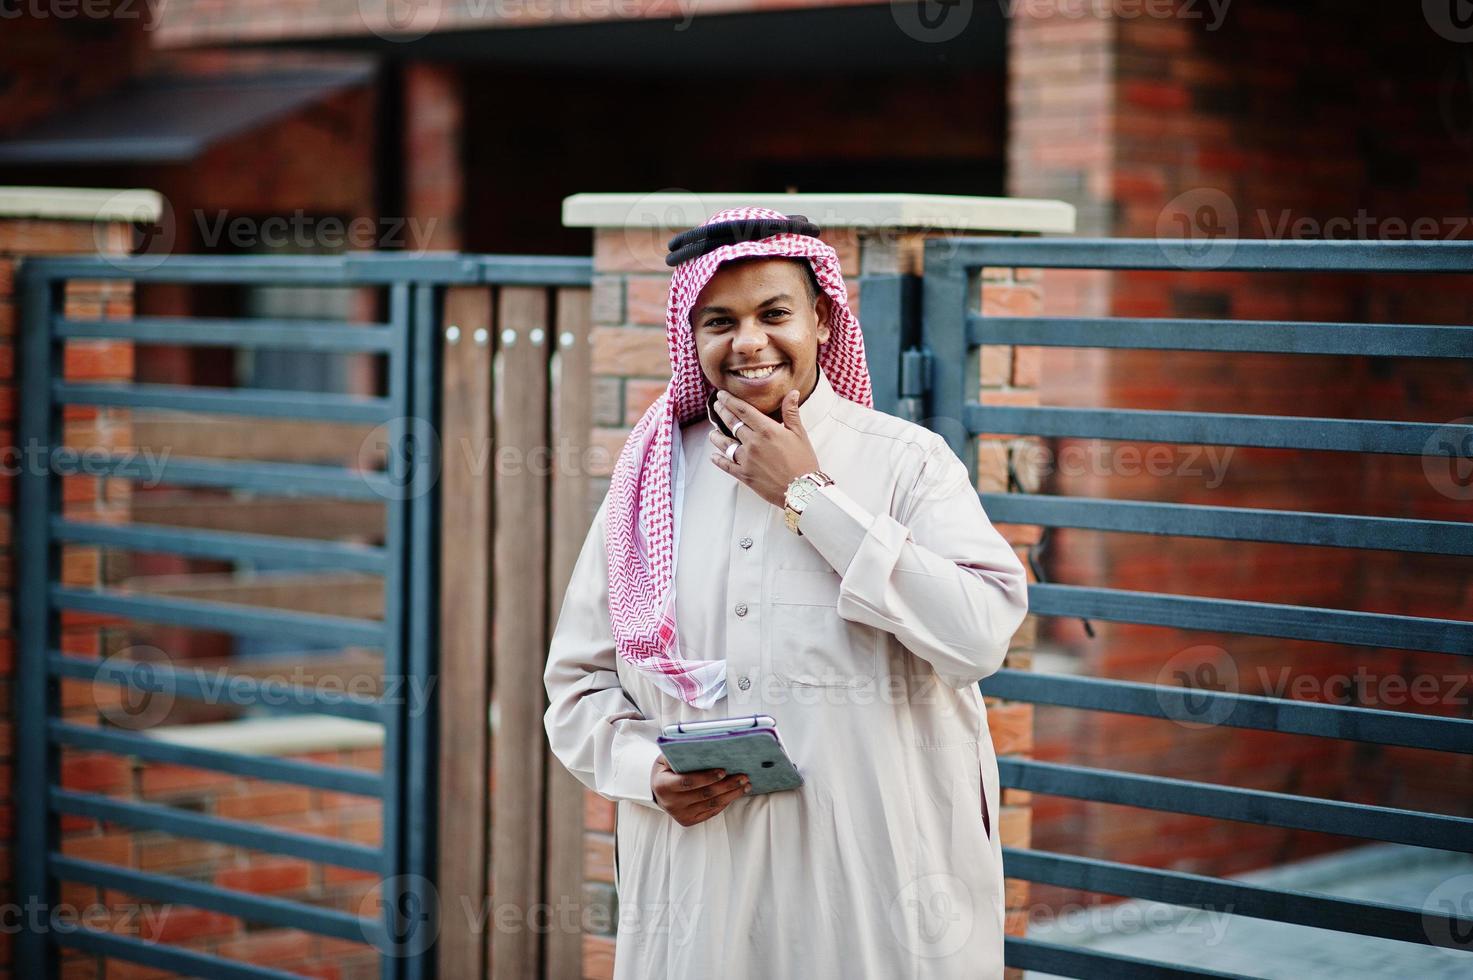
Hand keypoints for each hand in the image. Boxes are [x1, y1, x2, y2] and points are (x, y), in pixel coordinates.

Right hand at [651, 755, 749, 825]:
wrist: (658, 790)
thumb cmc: (666, 770)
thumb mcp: (666, 758)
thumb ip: (679, 753)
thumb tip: (702, 746)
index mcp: (663, 785)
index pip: (688, 782)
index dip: (706, 777)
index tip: (723, 771)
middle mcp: (671, 803)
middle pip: (704, 795)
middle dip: (726, 785)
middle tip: (743, 776)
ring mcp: (680, 814)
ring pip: (711, 804)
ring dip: (731, 795)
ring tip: (744, 785)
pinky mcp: (689, 820)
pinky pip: (711, 811)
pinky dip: (725, 802)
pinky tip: (735, 793)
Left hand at [708, 388, 821, 507]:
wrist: (801, 490)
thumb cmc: (803, 461)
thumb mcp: (800, 434)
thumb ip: (791, 413)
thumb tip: (792, 393)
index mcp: (766, 430)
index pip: (743, 410)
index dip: (730, 401)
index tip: (722, 395)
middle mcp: (753, 443)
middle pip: (732, 423)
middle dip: (722, 412)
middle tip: (716, 406)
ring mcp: (746, 459)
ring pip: (725, 444)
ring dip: (716, 437)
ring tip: (712, 433)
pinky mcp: (744, 475)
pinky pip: (727, 465)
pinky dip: (719, 460)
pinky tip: (714, 456)